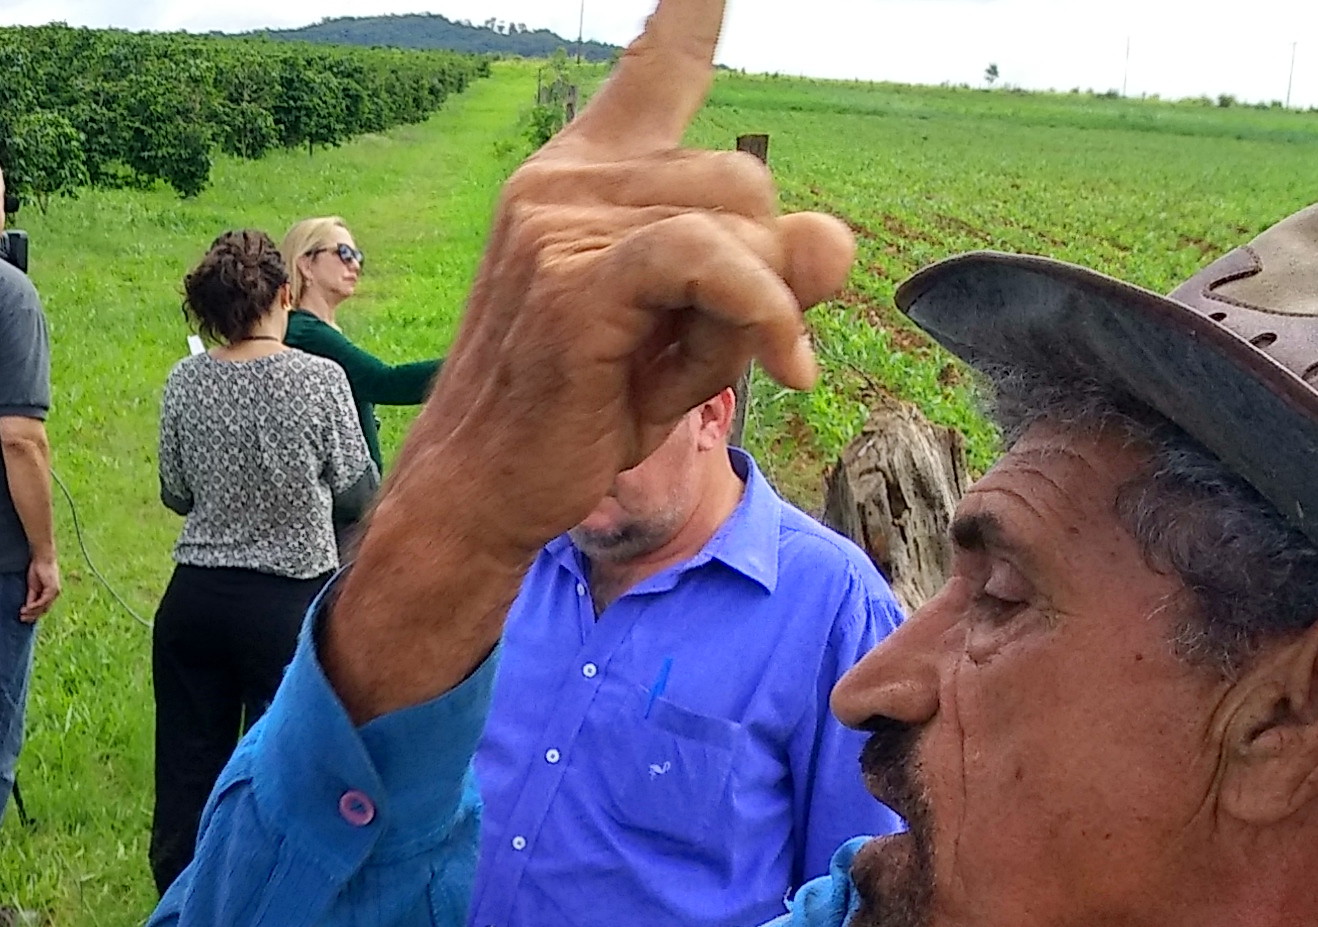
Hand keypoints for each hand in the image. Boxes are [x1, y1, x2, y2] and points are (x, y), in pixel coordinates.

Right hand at [18, 553, 60, 624]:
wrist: (42, 558)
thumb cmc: (37, 569)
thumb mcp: (33, 586)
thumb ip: (32, 596)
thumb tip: (28, 607)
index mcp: (50, 594)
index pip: (42, 608)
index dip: (33, 614)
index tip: (23, 617)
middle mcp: (54, 595)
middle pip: (44, 610)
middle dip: (32, 616)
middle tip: (22, 619)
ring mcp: (54, 593)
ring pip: (44, 608)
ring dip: (32, 612)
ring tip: (23, 615)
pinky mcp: (53, 589)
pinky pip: (43, 601)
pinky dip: (35, 605)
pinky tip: (28, 608)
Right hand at [326, 0, 852, 715]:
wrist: (481, 488)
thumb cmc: (582, 410)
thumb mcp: (695, 336)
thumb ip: (766, 279)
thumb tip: (836, 238)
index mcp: (581, 174)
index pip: (654, 68)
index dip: (690, 16)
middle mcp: (563, 181)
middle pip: (741, 173)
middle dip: (767, 266)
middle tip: (733, 348)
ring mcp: (560, 227)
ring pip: (737, 219)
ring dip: (762, 306)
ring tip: (722, 370)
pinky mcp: (576, 285)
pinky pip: (708, 260)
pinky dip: (761, 308)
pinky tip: (783, 362)